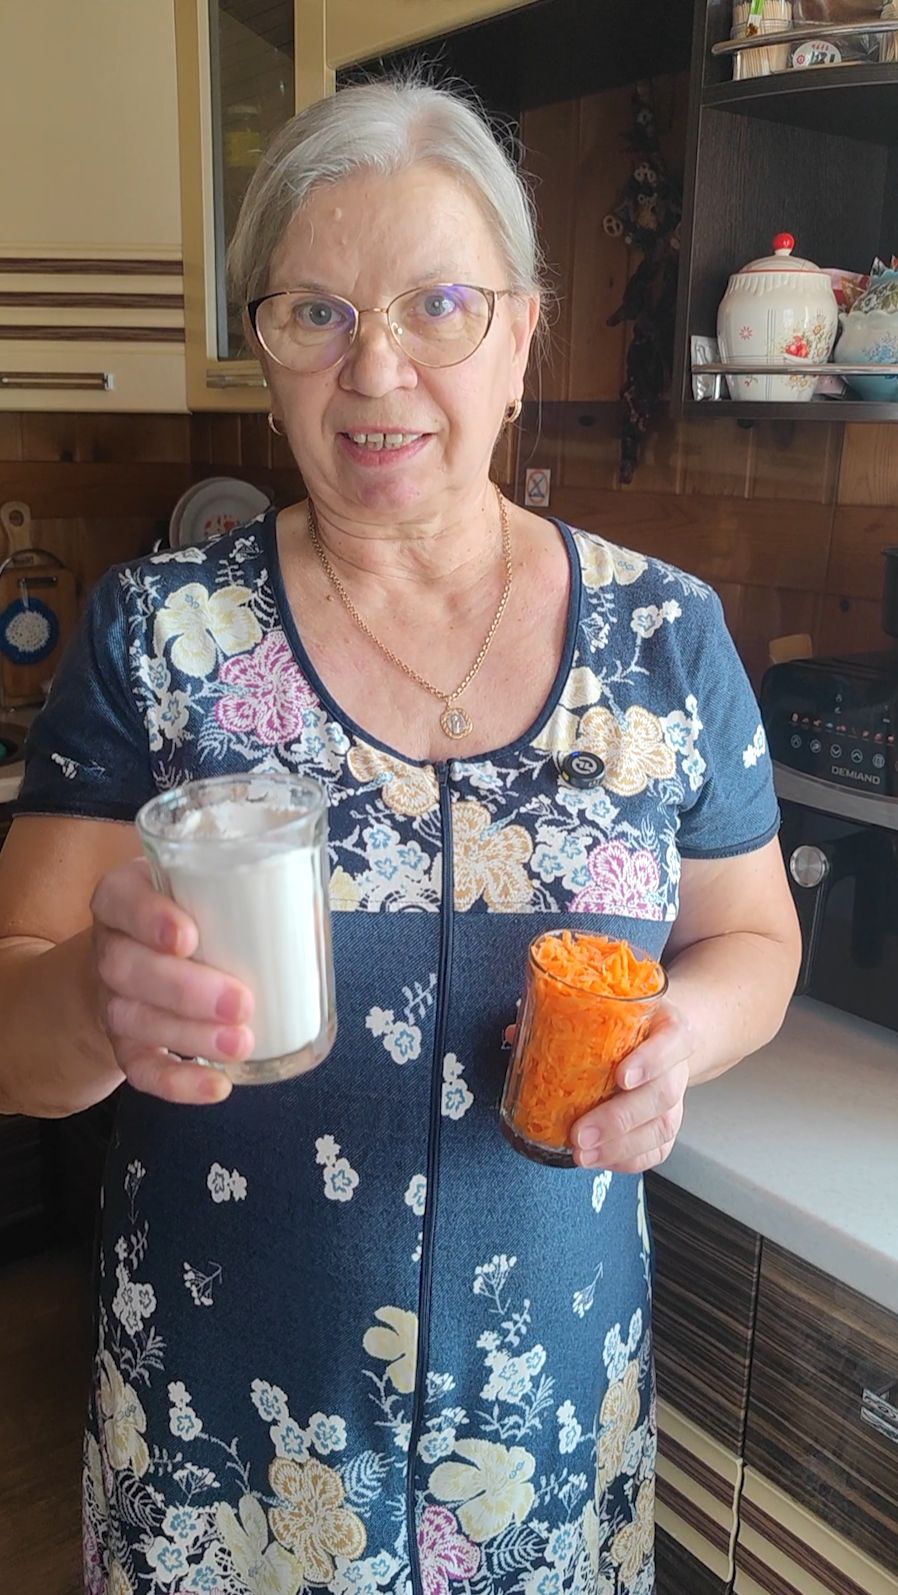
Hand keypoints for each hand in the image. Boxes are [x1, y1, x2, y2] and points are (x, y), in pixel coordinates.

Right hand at [90, 858, 254, 1104]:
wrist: (144, 970)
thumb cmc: (193, 919)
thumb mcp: (208, 895)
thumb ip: (250, 899)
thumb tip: (312, 918)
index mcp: (126, 898)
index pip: (120, 898)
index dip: (147, 917)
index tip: (187, 937)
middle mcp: (113, 947)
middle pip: (127, 967)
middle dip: (184, 989)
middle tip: (239, 1003)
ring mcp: (112, 999)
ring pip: (132, 1018)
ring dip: (189, 1035)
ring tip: (242, 1044)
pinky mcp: (123, 1044)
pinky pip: (138, 1068)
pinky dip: (175, 1082)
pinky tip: (216, 1086)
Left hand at [570, 1000, 693, 1172]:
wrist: (662, 1033)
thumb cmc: (629, 1019)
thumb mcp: (608, 1005)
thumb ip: (564, 1014)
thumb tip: (515, 1032)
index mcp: (667, 1024)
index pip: (674, 1038)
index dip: (652, 1059)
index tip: (621, 1076)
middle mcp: (677, 1063)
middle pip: (663, 1093)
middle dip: (620, 1119)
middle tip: (581, 1133)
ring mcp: (676, 1097)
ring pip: (661, 1127)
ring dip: (619, 1147)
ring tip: (582, 1154)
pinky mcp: (669, 1122)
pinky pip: (658, 1149)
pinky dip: (627, 1160)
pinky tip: (599, 1160)